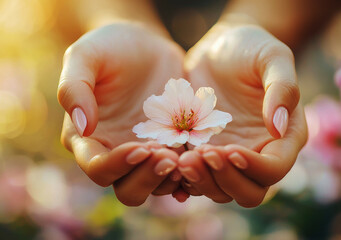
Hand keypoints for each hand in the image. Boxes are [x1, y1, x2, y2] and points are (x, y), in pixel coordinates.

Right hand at [58, 23, 184, 205]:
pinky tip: (202, 161)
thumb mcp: (86, 56)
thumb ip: (74, 88)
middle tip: (169, 158)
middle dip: (147, 178)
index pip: (98, 167)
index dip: (117, 165)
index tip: (140, 147)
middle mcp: (115, 152)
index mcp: (87, 138)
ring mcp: (144, 152)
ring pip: (156, 185)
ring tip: (187, 157)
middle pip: (127, 188)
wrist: (145, 45)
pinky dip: (190, 173)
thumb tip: (83, 127)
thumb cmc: (110, 47)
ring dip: (170, 178)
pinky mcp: (170, 146)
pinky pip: (180, 171)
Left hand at [179, 23, 307, 206]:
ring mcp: (230, 156)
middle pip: (248, 191)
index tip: (229, 148)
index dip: (254, 167)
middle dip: (225, 179)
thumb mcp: (271, 57)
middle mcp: (259, 153)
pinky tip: (171, 160)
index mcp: (284, 136)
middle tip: (201, 154)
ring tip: (183, 159)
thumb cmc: (250, 48)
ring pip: (220, 190)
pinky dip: (185, 177)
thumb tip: (279, 126)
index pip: (274, 169)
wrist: (219, 49)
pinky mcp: (205, 152)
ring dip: (201, 181)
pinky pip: (196, 178)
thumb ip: (283, 88)